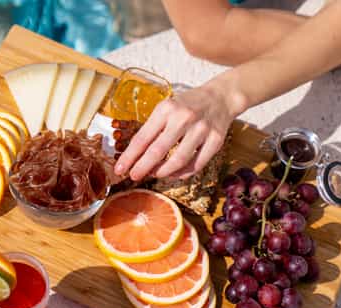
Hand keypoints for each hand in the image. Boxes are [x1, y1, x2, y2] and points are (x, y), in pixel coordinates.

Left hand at [114, 82, 244, 180]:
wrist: (221, 97)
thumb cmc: (188, 104)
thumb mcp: (166, 108)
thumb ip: (152, 128)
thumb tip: (135, 155)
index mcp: (166, 109)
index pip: (142, 138)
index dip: (129, 156)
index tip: (120, 169)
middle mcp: (184, 118)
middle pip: (158, 151)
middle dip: (142, 167)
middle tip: (134, 176)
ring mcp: (201, 130)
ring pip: (178, 160)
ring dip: (163, 172)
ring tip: (154, 174)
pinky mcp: (216, 140)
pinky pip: (196, 165)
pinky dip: (182, 173)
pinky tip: (173, 174)